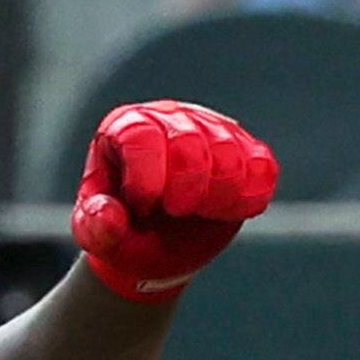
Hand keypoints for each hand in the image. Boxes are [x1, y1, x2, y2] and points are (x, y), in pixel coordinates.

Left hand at [72, 101, 278, 301]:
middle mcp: (170, 118)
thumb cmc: (125, 230)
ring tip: (200, 212)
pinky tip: (226, 209)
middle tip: (175, 211)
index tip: (144, 208)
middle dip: (185, 189)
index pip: (142, 136)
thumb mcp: (97, 234)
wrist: (158, 241)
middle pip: (189, 142)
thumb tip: (109, 216)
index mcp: (126, 128)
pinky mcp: (246, 151)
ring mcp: (212, 131)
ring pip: (230, 154)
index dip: (146, 178)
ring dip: (218, 195)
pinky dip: (250, 196)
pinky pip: (263, 168)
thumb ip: (97, 227)